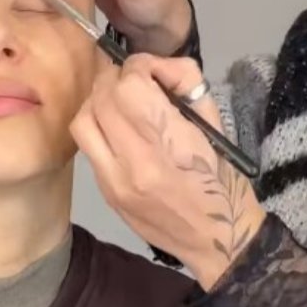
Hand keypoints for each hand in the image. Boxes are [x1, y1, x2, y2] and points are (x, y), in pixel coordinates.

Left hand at [71, 54, 265, 288]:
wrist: (216, 239)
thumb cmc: (223, 182)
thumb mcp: (216, 126)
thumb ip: (186, 85)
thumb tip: (159, 67)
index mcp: (171, 144)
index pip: (130, 84)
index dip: (139, 67)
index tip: (152, 73)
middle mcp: (136, 162)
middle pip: (102, 97)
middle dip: (118, 80)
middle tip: (135, 83)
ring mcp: (114, 181)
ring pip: (83, 121)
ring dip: (98, 103)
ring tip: (119, 105)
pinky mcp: (105, 192)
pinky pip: (87, 147)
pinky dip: (98, 128)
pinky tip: (118, 132)